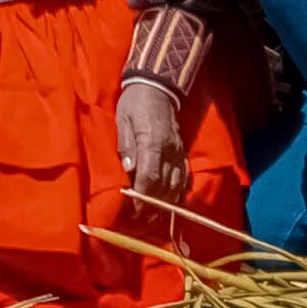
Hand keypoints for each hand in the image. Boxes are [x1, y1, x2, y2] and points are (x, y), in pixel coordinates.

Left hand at [115, 79, 189, 206]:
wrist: (157, 87)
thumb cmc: (134, 103)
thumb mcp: (123, 120)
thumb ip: (126, 146)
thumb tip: (129, 170)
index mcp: (152, 143)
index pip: (149, 178)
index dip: (142, 198)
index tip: (135, 211)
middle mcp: (169, 151)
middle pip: (164, 186)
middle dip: (153, 206)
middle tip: (142, 221)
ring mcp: (178, 152)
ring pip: (176, 185)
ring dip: (165, 203)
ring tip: (154, 216)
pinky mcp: (182, 152)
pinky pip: (183, 177)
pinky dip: (177, 192)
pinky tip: (170, 201)